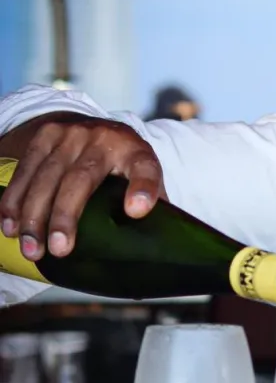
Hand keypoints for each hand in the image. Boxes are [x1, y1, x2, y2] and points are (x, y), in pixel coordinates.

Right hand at [0, 112, 164, 260]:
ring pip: (47, 176)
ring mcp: (72, 135)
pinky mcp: (46, 135)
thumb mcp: (145, 181)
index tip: (137, 211)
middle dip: (66, 216)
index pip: (145, 170)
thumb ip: (153, 210)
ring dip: (34, 215)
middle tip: (59, 249)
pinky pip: (26, 170)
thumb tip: (155, 253)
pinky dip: (15, 200)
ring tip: (31, 249)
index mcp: (137, 153)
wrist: (99, 128)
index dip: (142, 189)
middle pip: (81, 178)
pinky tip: (11, 226)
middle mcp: (105, 139)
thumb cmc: (125, 168)